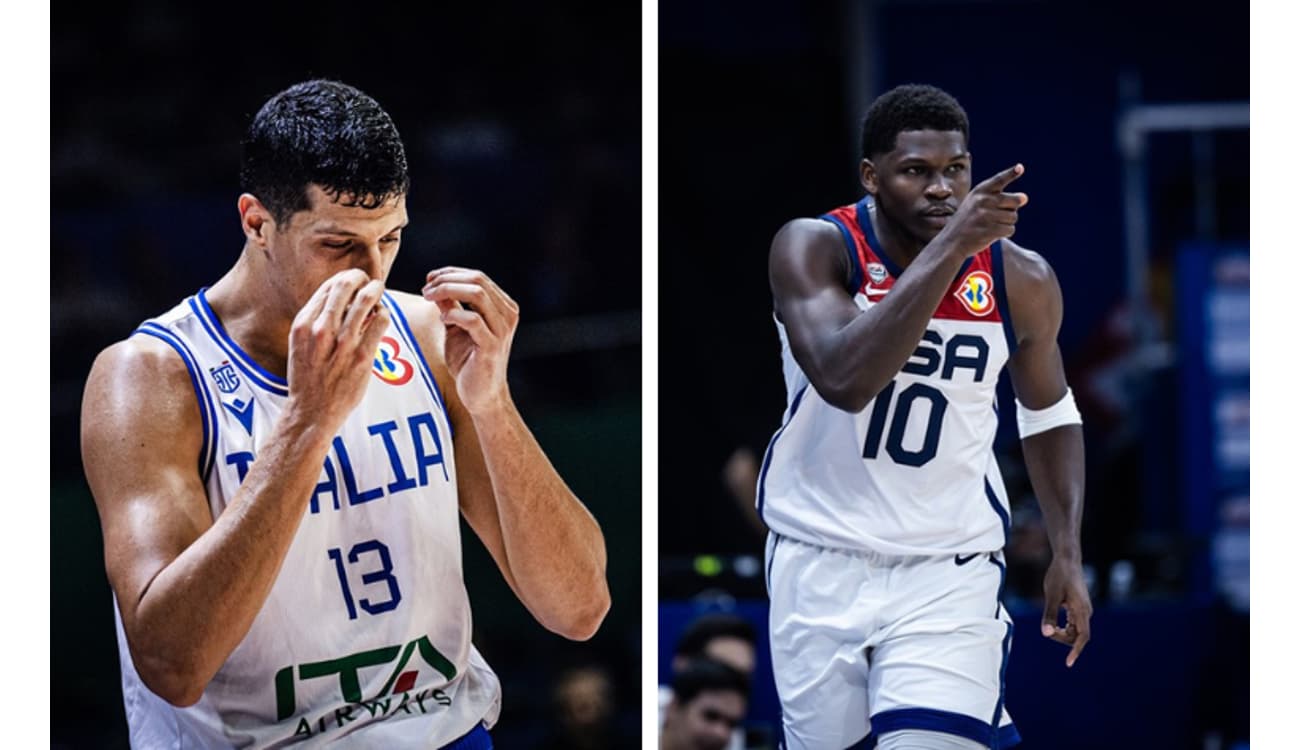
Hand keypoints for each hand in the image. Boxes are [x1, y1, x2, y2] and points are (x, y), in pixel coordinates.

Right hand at [286, 269, 390, 430]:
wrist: (311, 411)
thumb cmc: (308, 376)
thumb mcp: (300, 344)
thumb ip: (315, 321)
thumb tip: (339, 297)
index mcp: (303, 325)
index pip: (327, 287)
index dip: (343, 278)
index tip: (353, 280)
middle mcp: (321, 330)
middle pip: (345, 286)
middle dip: (360, 277)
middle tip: (369, 279)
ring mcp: (343, 343)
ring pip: (366, 300)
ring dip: (376, 290)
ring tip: (379, 289)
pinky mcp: (362, 356)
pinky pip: (380, 321)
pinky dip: (383, 313)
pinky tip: (381, 316)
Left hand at [422, 267, 518, 414]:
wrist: (481, 395)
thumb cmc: (469, 362)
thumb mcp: (456, 328)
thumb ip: (450, 306)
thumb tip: (435, 285)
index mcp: (503, 307)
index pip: (478, 277)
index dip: (451, 273)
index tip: (429, 279)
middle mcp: (507, 314)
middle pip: (478, 279)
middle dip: (447, 279)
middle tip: (426, 288)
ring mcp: (502, 329)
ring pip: (478, 294)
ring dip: (448, 291)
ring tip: (430, 298)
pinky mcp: (492, 345)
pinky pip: (472, 319)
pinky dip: (454, 315)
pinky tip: (444, 320)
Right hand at [937, 163, 1028, 257]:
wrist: (951, 241)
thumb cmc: (968, 221)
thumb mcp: (976, 203)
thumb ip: (999, 198)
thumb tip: (1025, 198)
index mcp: (979, 191)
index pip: (999, 180)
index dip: (1011, 173)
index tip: (1020, 168)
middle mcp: (983, 200)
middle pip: (1015, 201)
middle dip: (1012, 209)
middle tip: (999, 215)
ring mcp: (986, 215)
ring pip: (1013, 217)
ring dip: (1006, 223)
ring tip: (990, 225)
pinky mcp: (990, 230)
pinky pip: (1010, 229)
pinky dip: (1004, 233)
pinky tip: (991, 233)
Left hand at [1041, 555, 1092, 667]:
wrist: (1067, 560)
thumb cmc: (1059, 575)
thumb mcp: (1051, 595)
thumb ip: (1049, 615)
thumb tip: (1047, 634)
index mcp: (1082, 611)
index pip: (1082, 637)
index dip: (1075, 651)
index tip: (1068, 663)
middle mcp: (1086, 612)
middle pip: (1076, 636)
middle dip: (1061, 638)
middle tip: (1046, 628)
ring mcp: (1083, 610)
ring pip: (1074, 631)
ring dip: (1062, 633)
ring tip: (1049, 624)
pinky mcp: (1079, 607)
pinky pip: (1073, 624)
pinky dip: (1063, 627)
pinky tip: (1054, 623)